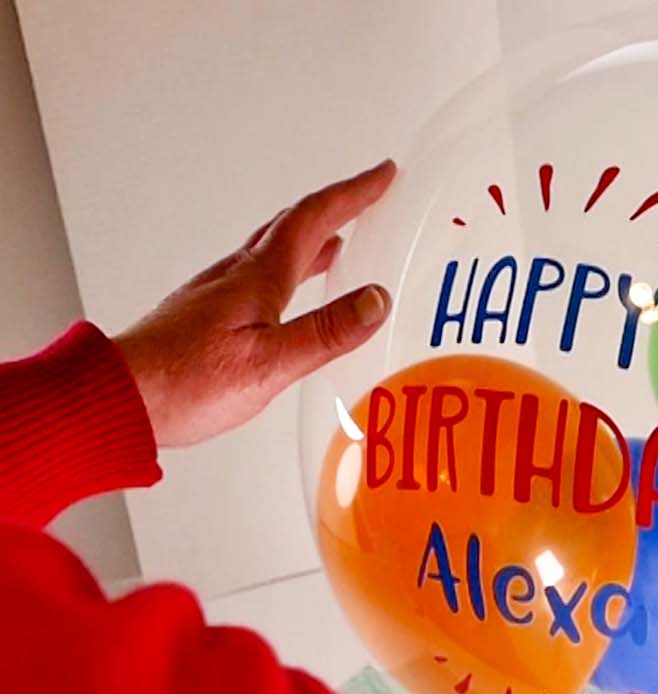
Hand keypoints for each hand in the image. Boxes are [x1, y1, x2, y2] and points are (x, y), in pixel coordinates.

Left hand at [116, 160, 396, 446]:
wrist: (118, 398)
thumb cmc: (186, 383)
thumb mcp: (270, 363)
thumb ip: (326, 332)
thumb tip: (375, 300)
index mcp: (258, 279)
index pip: (313, 220)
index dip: (353, 194)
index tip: (383, 175)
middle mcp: (236, 277)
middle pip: (292, 226)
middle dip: (335, 208)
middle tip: (367, 198)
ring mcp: (217, 295)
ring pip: (273, 251)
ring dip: (310, 239)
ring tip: (338, 243)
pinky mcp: (205, 317)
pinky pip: (258, 278)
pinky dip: (287, 271)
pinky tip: (288, 296)